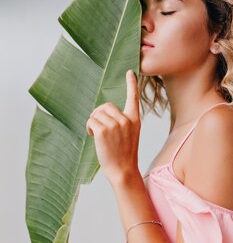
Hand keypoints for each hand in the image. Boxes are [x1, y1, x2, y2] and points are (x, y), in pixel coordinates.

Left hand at [86, 70, 140, 184]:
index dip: (131, 84)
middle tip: (99, 127)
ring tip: (97, 135)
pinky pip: (90, 120)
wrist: (123, 170)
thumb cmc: (125, 154)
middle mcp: (126, 120)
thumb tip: (103, 112)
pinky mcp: (103, 131)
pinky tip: (93, 136)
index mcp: (134, 119)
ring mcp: (115, 125)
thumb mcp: (130, 135)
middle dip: (99, 114)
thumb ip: (122, 121)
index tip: (129, 72)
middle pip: (106, 106)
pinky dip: (89, 127)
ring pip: (97, 113)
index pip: (133, 98)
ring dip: (93, 122)